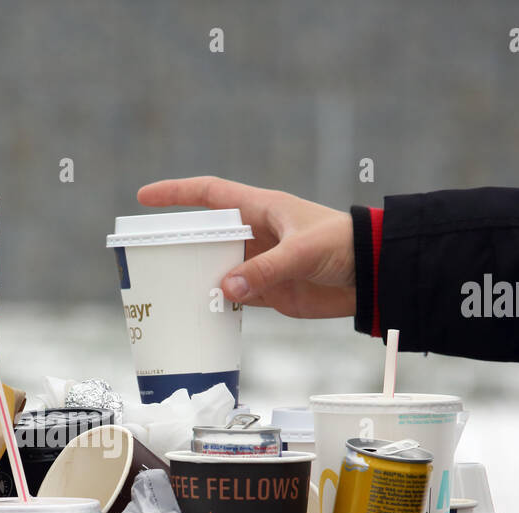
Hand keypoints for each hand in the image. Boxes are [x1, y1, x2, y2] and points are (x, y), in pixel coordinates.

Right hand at [136, 176, 356, 317]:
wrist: (374, 275)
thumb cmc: (344, 245)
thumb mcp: (303, 251)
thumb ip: (264, 270)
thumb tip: (223, 288)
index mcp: (260, 209)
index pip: (209, 194)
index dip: (175, 193)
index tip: (144, 197)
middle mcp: (255, 234)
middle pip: (205, 236)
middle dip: (178, 243)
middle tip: (148, 256)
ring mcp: (260, 264)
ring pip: (216, 269)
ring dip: (196, 279)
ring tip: (167, 290)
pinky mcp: (269, 291)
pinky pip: (234, 297)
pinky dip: (217, 305)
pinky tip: (200, 313)